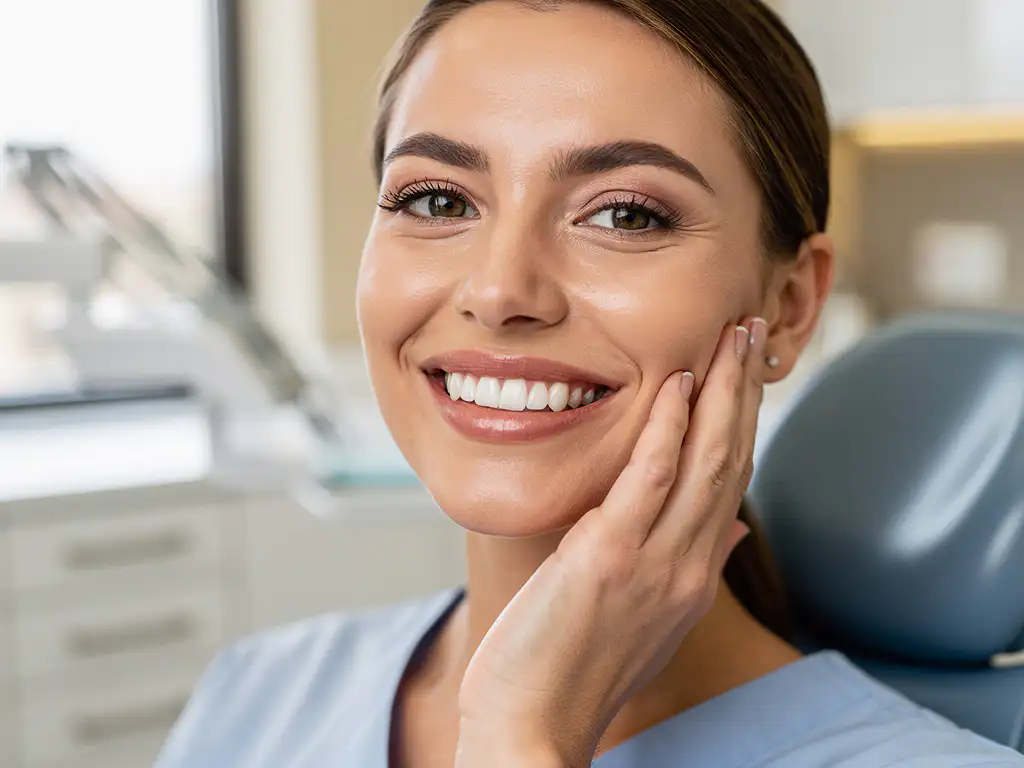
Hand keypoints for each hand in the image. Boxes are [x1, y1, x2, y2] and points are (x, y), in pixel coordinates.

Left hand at [454, 319, 767, 767]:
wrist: (535, 727)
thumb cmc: (579, 670)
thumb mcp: (651, 621)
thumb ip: (691, 569)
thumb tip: (735, 533)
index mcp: (694, 577)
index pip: (731, 484)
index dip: (744, 423)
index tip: (746, 374)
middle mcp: (688, 567)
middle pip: (730, 462)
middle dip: (744, 393)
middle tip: (750, 331)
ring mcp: (655, 564)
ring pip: (704, 463)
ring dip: (721, 393)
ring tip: (731, 337)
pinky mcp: (609, 558)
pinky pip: (649, 481)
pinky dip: (668, 429)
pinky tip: (676, 384)